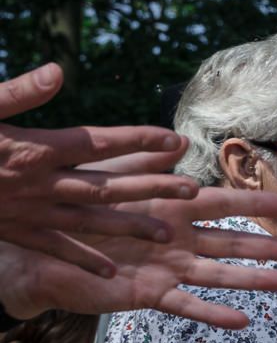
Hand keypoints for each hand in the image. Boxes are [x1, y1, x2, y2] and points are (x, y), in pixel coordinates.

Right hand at [0, 63, 202, 274]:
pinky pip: (55, 247)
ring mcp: (28, 210)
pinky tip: (111, 272)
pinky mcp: (14, 231)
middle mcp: (39, 183)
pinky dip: (82, 257)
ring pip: (88, 219)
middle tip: (193, 190)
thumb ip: (17, 93)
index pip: (98, 142)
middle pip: (106, 183)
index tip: (176, 141)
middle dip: (150, 185)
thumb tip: (57, 70)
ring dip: (129, 225)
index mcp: (35, 148)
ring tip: (170, 232)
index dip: (138, 141)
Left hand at [0, 187, 276, 327]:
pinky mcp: (149, 294)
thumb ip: (142, 161)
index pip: (222, 203)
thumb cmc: (72, 211)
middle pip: (233, 241)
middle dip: (271, 246)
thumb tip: (180, 142)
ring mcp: (167, 268)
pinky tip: (241, 322)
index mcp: (171, 208)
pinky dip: (213, 314)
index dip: (255, 201)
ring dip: (254, 279)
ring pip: (219, 274)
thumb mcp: (107, 176)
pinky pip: (186, 305)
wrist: (34, 252)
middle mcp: (178, 240)